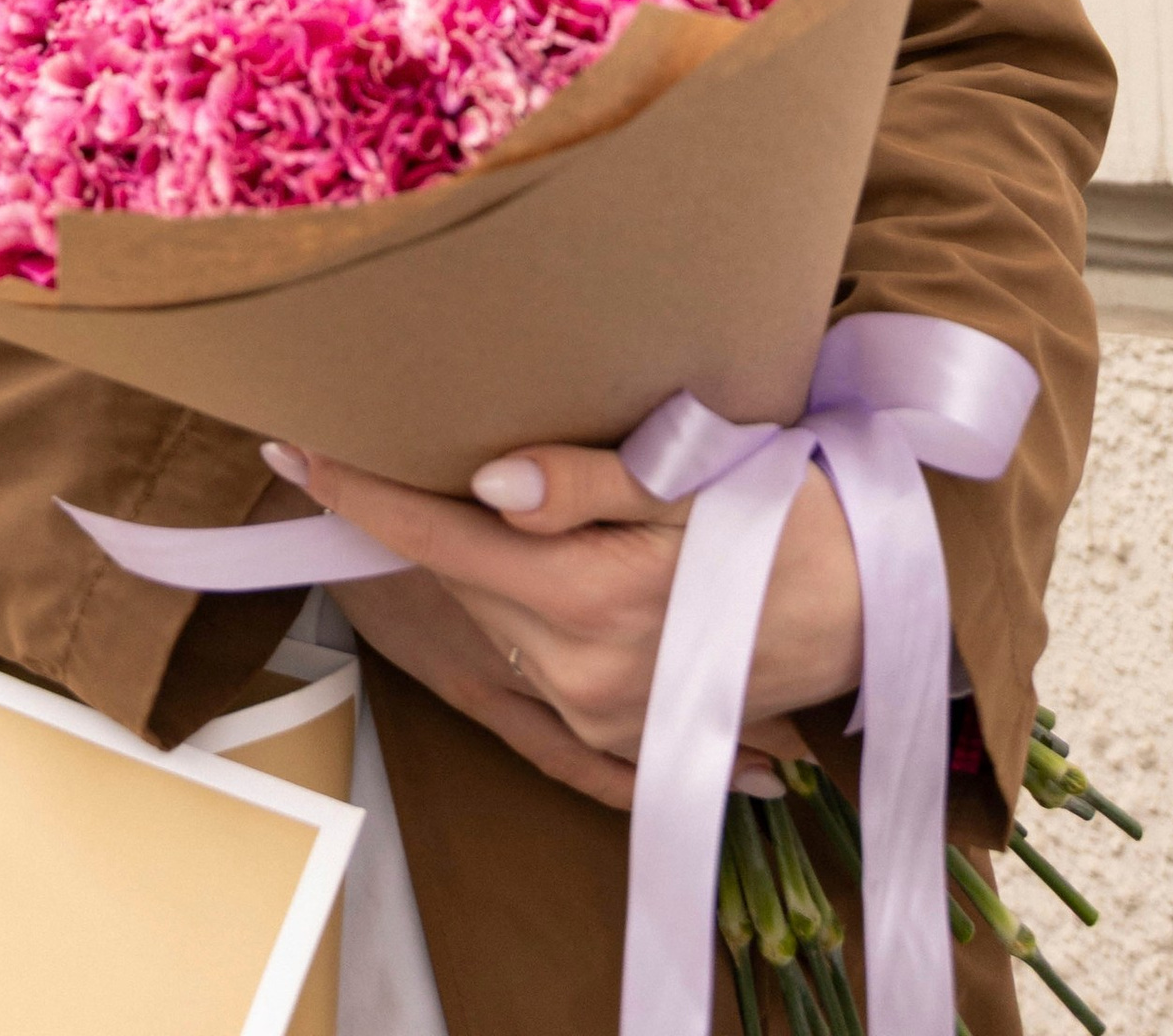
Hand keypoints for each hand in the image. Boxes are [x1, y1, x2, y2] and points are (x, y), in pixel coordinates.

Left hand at [273, 438, 862, 803]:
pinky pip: (538, 665)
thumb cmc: (792, 512)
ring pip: (494, 620)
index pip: (435, 537)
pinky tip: (539, 567)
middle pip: (457, 577)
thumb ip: (581, 482)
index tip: (287, 444)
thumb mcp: (692, 476)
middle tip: (380, 437)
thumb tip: (484, 483)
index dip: (356, 490)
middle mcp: (579, 671)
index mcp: (584, 597)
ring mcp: (599, 714)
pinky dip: (522, 611)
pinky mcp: (622, 735)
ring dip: (473, 562)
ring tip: (474, 495)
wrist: (886, 604)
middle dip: (415, 515)